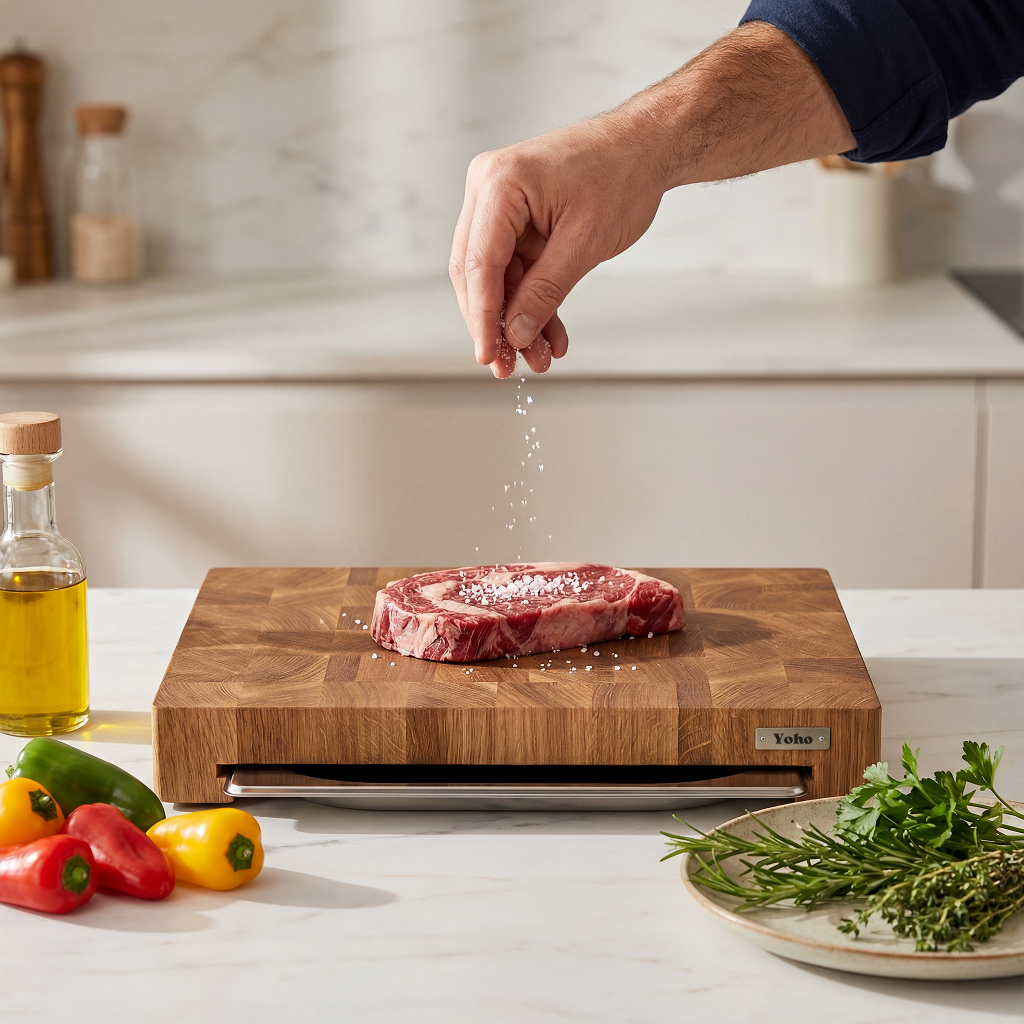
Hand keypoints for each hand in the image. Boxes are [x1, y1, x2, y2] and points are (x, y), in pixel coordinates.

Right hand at [449, 116, 664, 377]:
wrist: (648, 146)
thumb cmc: (622, 176)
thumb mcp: (584, 244)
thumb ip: (545, 292)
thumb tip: (515, 334)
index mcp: (500, 185)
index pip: (478, 264)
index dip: (482, 317)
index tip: (488, 355)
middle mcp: (488, 189)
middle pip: (476, 273)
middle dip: (495, 324)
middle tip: (509, 367)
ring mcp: (500, 202)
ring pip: (496, 277)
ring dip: (516, 319)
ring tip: (539, 358)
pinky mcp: (516, 217)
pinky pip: (516, 268)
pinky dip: (531, 301)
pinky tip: (548, 334)